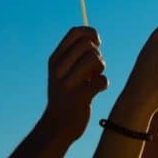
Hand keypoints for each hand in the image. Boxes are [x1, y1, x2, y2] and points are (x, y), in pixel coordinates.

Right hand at [45, 27, 106, 141]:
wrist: (58, 125)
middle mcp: (58, 69)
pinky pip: (103, 81)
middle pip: (89, 46)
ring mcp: (67, 83)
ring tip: (94, 78)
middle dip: (98, 55)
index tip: (96, 44)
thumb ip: (75, 54)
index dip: (91, 33)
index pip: (75, 32)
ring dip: (101, 69)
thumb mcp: (63, 72)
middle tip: (93, 69)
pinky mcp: (79, 97)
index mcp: (54, 59)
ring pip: (96, 60)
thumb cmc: (67, 94)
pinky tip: (95, 92)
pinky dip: (103, 85)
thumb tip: (94, 37)